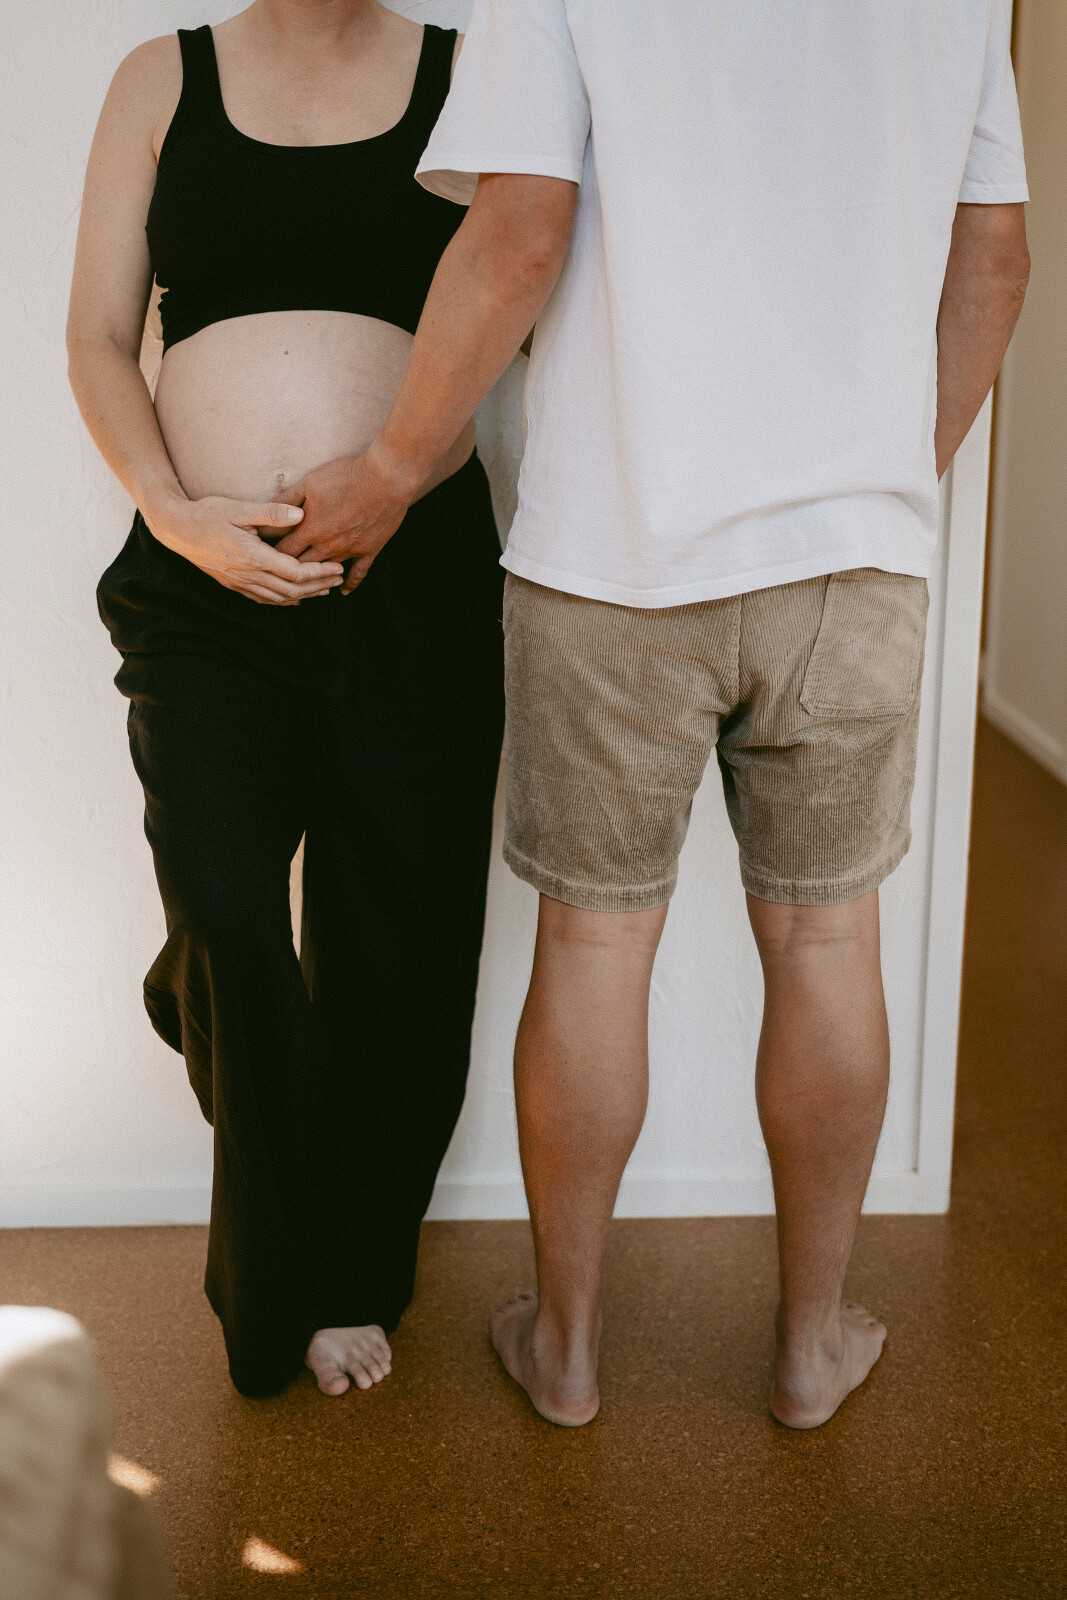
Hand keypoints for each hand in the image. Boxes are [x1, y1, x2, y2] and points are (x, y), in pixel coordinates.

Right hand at [148, 495, 345, 605]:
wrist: (176, 529)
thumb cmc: (207, 514)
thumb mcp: (238, 508)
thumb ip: (270, 513)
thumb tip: (300, 513)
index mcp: (253, 556)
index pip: (296, 572)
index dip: (320, 572)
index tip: (338, 567)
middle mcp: (248, 575)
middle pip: (293, 590)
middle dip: (319, 586)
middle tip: (339, 578)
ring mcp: (240, 583)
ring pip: (280, 598)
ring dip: (305, 596)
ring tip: (325, 589)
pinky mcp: (234, 585)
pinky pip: (264, 600)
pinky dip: (283, 601)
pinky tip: (295, 599)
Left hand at [273, 448, 415, 593]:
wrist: (385, 479)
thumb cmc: (346, 476)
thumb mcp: (310, 482)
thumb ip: (288, 499)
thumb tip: (269, 512)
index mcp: (309, 530)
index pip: (282, 552)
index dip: (271, 555)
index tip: (265, 557)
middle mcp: (327, 546)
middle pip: (301, 567)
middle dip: (289, 571)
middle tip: (280, 573)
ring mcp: (349, 551)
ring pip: (326, 573)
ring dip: (315, 578)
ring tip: (305, 581)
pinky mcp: (369, 551)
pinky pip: (358, 574)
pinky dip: (350, 584)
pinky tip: (342, 590)